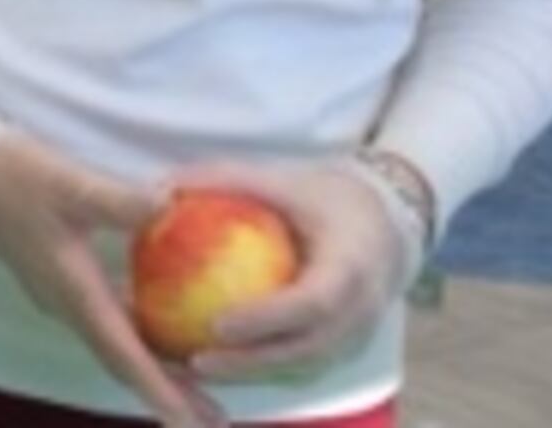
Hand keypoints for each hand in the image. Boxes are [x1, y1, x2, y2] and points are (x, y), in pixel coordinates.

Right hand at [0, 134, 222, 427]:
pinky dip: (143, 337)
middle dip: (168, 394)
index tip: (190, 422)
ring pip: (117, 347)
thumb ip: (116, 199)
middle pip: (123, 363)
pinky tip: (170, 327)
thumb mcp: (67, 182)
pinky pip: (111, 323)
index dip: (158, 389)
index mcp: (73, 290)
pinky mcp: (66, 285)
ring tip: (200, 388)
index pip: (121, 353)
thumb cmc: (16, 175)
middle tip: (214, 419)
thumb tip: (168, 204)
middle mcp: (68, 305)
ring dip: (156, 371)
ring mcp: (65, 298)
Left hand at [167, 159, 419, 384]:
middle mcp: (361, 308)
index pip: (313, 302)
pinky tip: (219, 363)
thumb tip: (160, 187)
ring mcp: (357, 332)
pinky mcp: (345, 343)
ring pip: (305, 363)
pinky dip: (264, 366)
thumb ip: (229, 180)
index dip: (268, 318)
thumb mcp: (287, 179)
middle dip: (252, 361)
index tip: (218, 324)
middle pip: (307, 348)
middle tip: (198, 361)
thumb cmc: (332, 197)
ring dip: (254, 371)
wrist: (391, 222)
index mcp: (353, 264)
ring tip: (198, 369)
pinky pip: (304, 361)